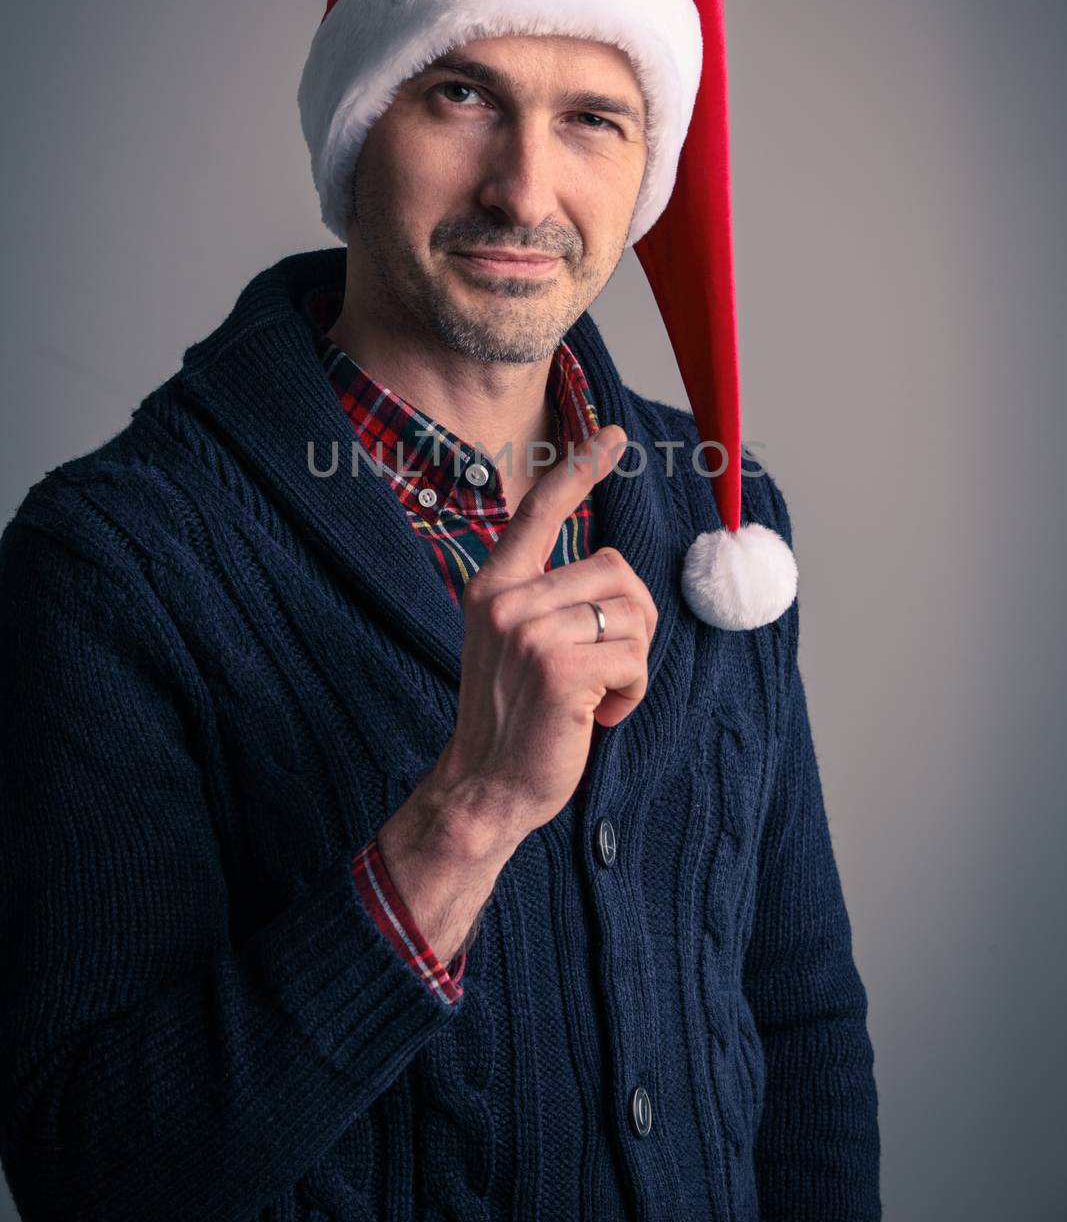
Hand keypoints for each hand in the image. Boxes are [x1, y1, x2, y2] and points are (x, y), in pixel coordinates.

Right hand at [429, 424, 657, 844]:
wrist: (485, 787)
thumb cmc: (515, 717)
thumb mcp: (516, 641)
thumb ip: (548, 598)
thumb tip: (613, 571)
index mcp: (493, 585)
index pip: (539, 509)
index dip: (579, 468)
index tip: (611, 434)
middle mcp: (506, 598)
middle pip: (615, 569)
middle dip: (632, 621)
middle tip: (605, 667)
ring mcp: (530, 631)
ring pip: (632, 615)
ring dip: (631, 662)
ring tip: (594, 696)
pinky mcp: (559, 668)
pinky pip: (634, 657)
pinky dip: (632, 693)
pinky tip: (598, 716)